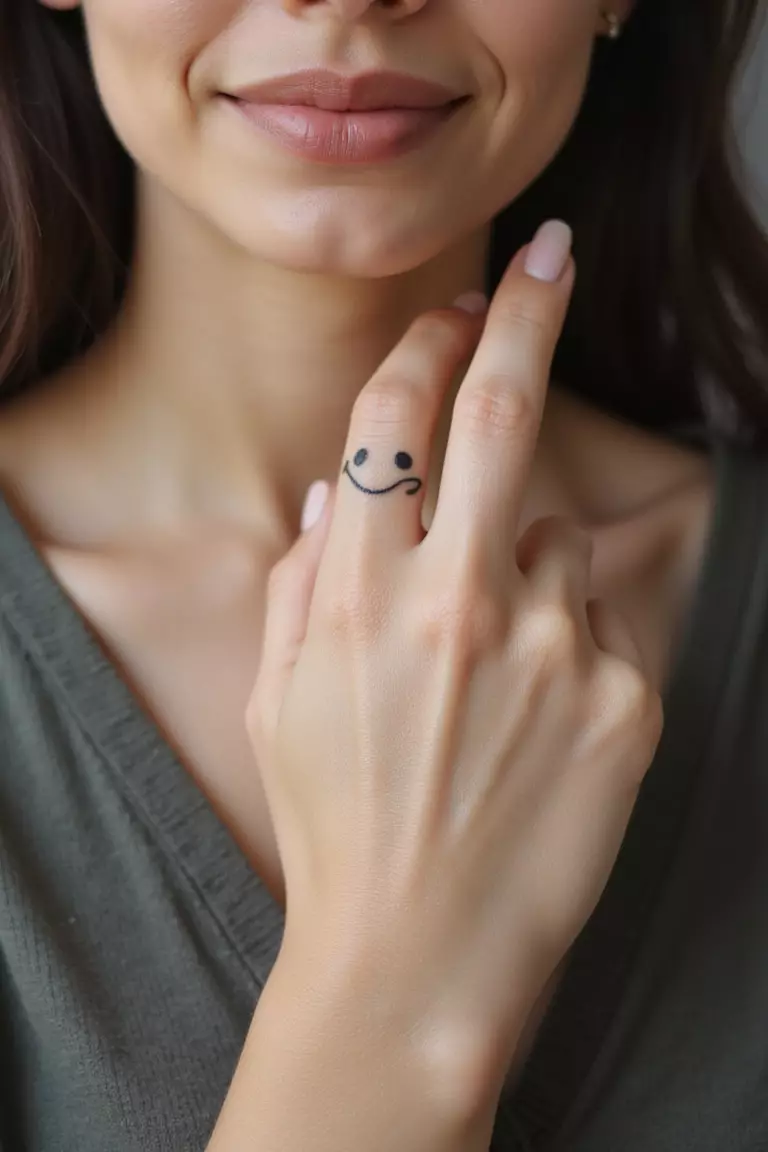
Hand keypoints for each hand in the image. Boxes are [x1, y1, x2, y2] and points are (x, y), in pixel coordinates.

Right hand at [246, 223, 663, 1100]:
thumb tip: (340, 492)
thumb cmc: (338, 823)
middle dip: (526, 315)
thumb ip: (304, 580)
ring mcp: (553, 648)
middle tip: (553, 255)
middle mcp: (460, 601)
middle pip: (501, 413)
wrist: (418, 954)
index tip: (456, 305)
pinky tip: (536, 721)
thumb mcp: (280, 699)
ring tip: (493, 672)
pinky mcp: (626, 699)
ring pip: (558, 541)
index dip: (428, 345)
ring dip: (529, 567)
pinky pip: (601, 624)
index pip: (396, 420)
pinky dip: (570, 643)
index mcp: (363, 594)